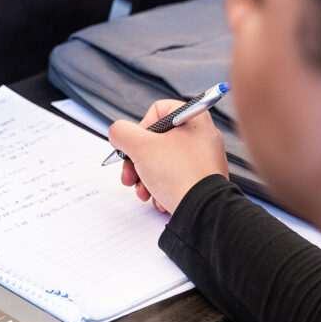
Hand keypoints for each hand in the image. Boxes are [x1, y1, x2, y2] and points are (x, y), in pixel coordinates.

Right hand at [109, 100, 228, 213]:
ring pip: (162, 162)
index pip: (158, 111)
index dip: (140, 128)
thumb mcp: (140, 147)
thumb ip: (121, 132)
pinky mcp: (201, 179)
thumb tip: (117, 133)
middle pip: (155, 140)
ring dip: (145, 178)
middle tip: (130, 174)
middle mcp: (201, 136)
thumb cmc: (180, 175)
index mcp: (193, 118)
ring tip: (144, 191)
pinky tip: (159, 198)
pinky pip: (174, 177)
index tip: (135, 145)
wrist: (203, 210)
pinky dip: (161, 188)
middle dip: (137, 161)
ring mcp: (202, 158)